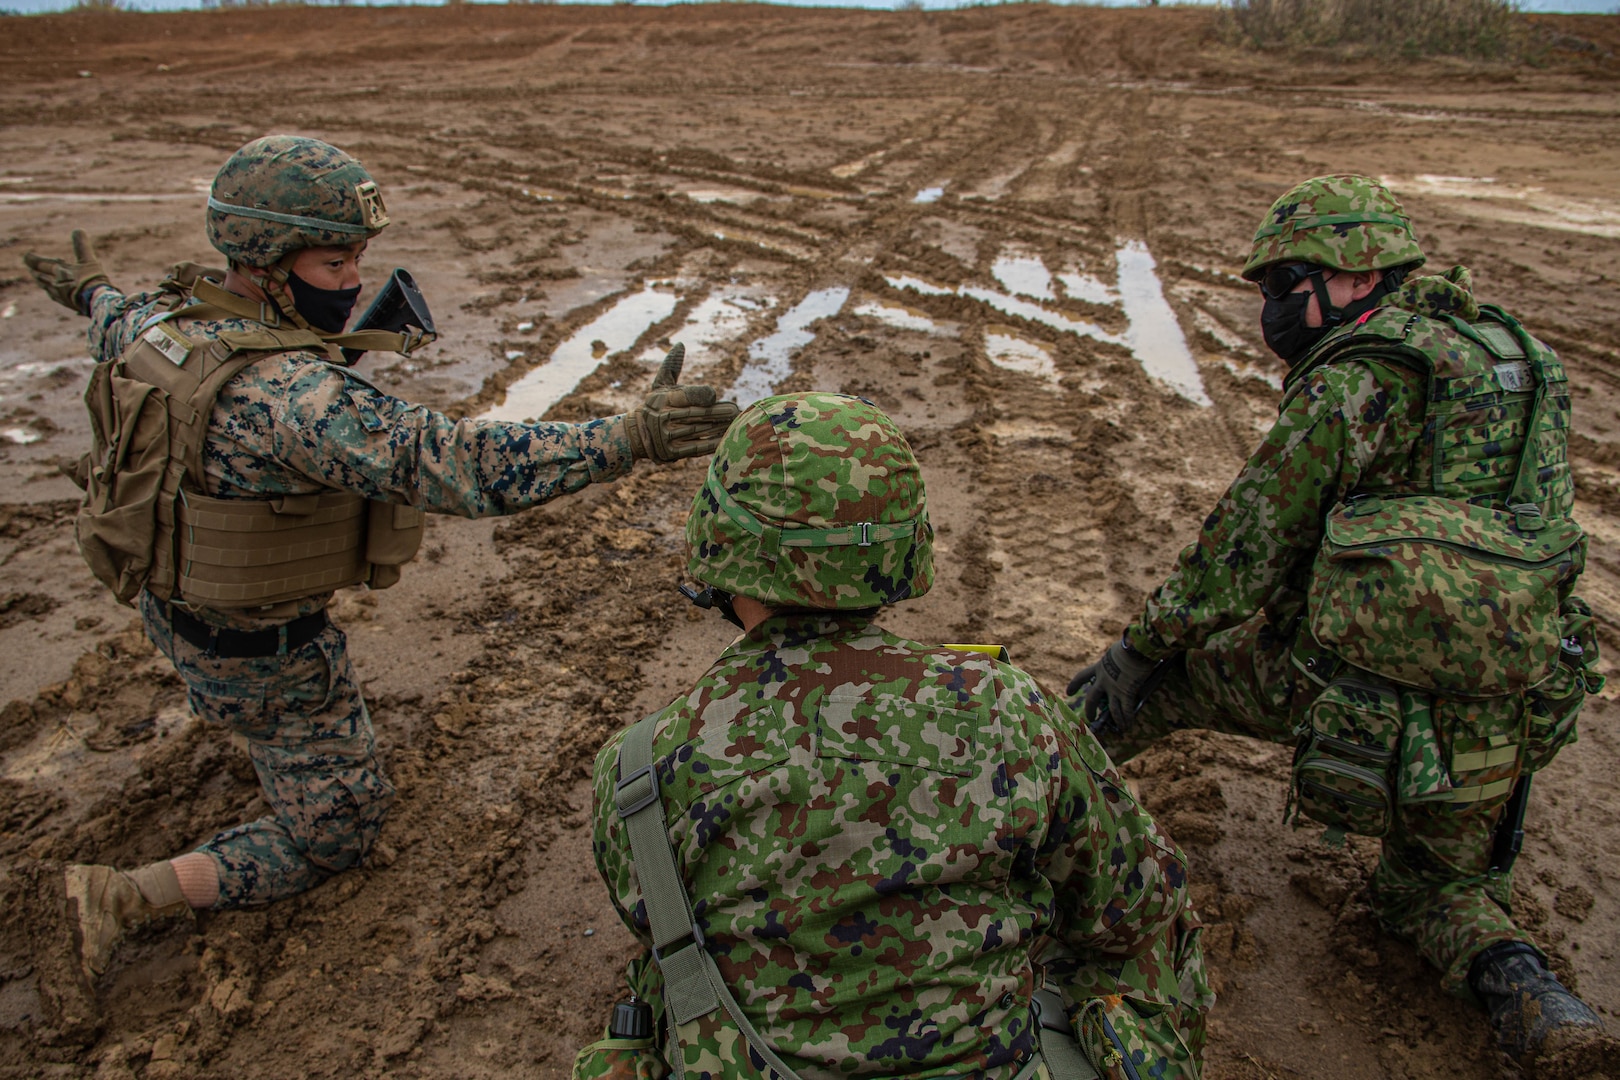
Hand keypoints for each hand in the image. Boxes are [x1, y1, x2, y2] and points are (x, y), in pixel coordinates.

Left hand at [23, 229, 109, 314]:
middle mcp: (56, 283)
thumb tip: (77, 229)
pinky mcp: (69, 304)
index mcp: (59, 271)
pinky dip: (52, 293)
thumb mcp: (88, 260)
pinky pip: (56, 298)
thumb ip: (82, 245)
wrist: (97, 303)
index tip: (27, 255)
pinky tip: (54, 294)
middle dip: (35, 271)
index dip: (33, 259)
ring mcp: (61, 295)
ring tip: (39, 280)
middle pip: (41, 277)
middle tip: (30, 268)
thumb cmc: (92, 280)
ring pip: (47, 288)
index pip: (41, 264)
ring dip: (42, 282)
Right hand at [626, 344, 739, 462]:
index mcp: (661, 399)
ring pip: (699, 430)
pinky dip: (712, 443)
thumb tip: (680, 345)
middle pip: (695, 414)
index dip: (700, 395)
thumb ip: (672, 365)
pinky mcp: (672, 453)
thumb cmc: (656, 404)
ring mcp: (666, 437)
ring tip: (736, 423)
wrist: (637, 435)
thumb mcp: (660, 383)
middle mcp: (662, 418)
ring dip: (720, 427)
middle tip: (735, 410)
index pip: (685, 396)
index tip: (715, 396)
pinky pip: (696, 447)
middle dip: (718, 413)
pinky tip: (727, 439)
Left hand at [1067, 635, 1156, 725]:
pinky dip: (1127, 719)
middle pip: (1092, 698)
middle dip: (1090, 710)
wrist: (1135, 648)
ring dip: (1115, 719)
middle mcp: (1103, 680)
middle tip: (1090, 718)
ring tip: (1118, 728)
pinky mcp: (1126, 693)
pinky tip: (1128, 726)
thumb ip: (1115, 658)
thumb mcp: (1115, 651)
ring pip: (1111, 709)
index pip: (1082, 677)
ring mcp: (1114, 688)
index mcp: (1099, 667)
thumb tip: (1122, 657)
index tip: (1068, 692)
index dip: (1075, 685)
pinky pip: (1126, 710)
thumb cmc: (1128, 645)